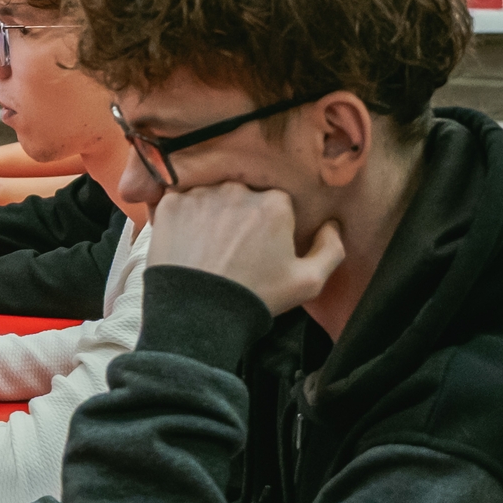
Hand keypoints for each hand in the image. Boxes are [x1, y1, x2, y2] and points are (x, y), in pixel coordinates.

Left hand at [146, 183, 344, 314]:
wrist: (199, 313)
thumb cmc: (256, 297)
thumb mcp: (308, 282)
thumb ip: (331, 249)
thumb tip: (332, 225)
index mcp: (274, 202)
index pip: (277, 203)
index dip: (271, 225)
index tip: (262, 245)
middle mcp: (237, 189)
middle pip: (243, 194)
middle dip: (241, 215)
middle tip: (233, 248)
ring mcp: (201, 194)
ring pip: (212, 196)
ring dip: (212, 214)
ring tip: (208, 247)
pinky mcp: (171, 204)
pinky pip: (181, 202)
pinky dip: (184, 217)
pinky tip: (187, 242)